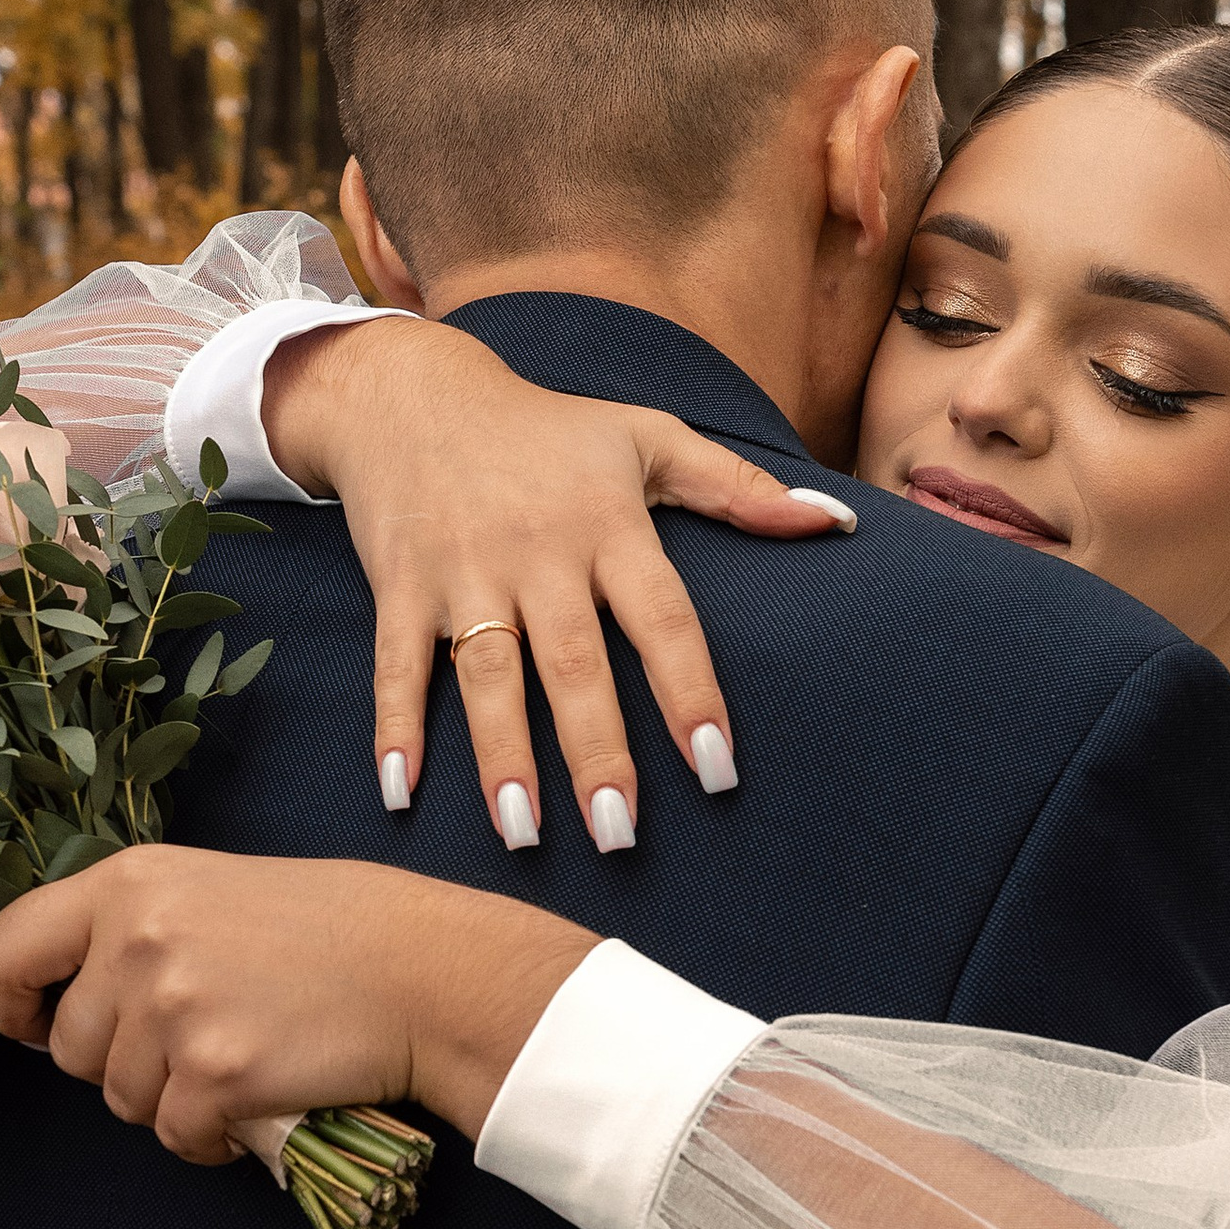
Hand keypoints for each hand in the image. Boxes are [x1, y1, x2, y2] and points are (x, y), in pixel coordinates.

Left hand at [0, 846, 598, 1157]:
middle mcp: (138, 939)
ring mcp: (174, 1008)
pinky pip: (174, 1137)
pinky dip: (208, 1138)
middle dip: (119, 1065)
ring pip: (121, 1100)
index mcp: (129, 883)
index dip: (11, 1004)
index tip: (36, 1029)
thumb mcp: (213, 890)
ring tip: (235, 1067)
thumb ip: (136, 930)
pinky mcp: (215, 1074)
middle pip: (71, 1047)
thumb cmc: (332, 928)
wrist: (423, 968)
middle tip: (189, 1048)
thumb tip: (73, 1001)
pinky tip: (251, 1107)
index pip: (7, 951)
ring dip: (169, 1101)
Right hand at [262, 316, 854, 853]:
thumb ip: (739, 488)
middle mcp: (536, 553)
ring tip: (523, 833)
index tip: (716, 766)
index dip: (689, 692)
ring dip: (502, 757)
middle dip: (596, 752)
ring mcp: (463, 572)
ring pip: (488, 676)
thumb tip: (836, 524)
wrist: (413, 394)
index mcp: (607, 523)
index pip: (661, 619)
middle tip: (620, 835)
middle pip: (573, 665)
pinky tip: (401, 794)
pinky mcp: (400, 585)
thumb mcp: (647, 436)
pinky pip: (396, 665)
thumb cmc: (548, 429)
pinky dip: (394, 728)